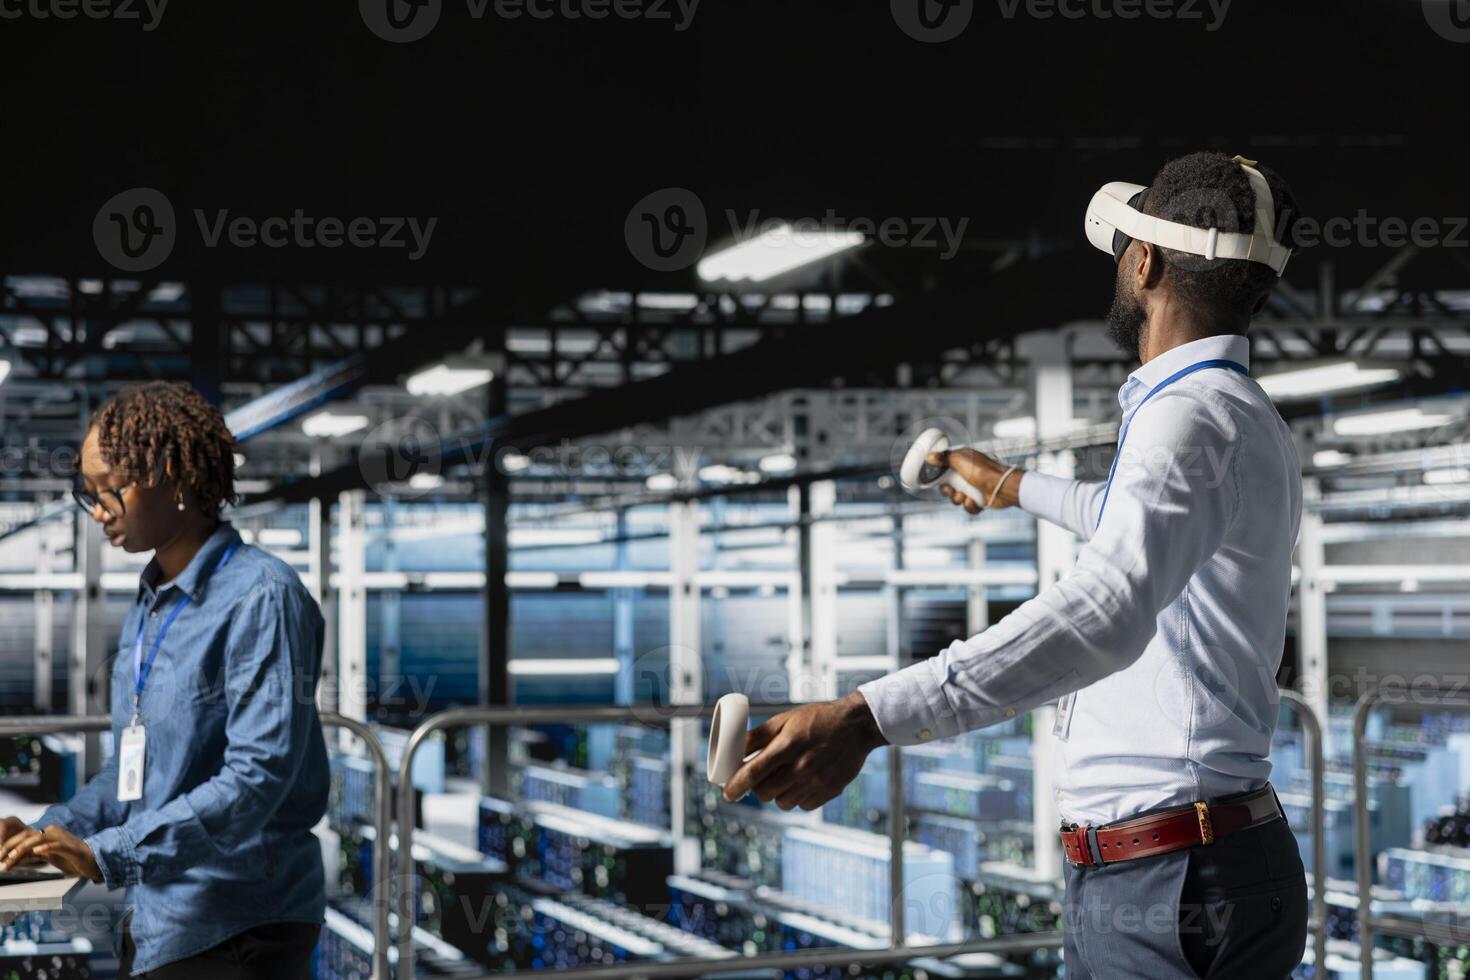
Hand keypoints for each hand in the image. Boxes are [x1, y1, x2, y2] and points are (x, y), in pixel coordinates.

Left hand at [0, 823, 101, 881]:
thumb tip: (14, 858)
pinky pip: (55, 845)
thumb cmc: (71, 858)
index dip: (8, 846)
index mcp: (46, 833)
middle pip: (26, 836)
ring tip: (10, 858)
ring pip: (36, 840)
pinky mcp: (69, 847)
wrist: (93, 859)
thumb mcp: (48, 855)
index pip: (22, 837)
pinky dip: (45, 848)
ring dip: (21, 850)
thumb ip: (33, 854)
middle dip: (9, 848)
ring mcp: (61, 838)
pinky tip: (36, 852)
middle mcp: (52, 832)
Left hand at [722, 691, 887, 810]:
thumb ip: (759, 735)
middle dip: (757, 787)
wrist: (856, 726)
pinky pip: (803, 805)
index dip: (736, 785)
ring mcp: (816, 782)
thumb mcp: (786, 719)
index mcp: (788, 745)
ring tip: (783, 777)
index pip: (754, 772)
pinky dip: (797, 797)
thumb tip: (735, 748)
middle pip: (765, 792)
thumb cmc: (818, 719)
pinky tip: (801, 782)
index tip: (727, 793)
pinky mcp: (829, 792)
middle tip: (760, 777)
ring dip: (777, 794)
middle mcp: (802, 767)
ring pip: (783, 803)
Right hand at [929, 448, 1022, 513]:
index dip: (940, 477)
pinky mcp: (980, 500)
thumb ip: (943, 458)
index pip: (945, 470)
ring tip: (965, 497)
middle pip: (949, 487)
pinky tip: (973, 502)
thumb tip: (929, 455)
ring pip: (957, 498)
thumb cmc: (984, 470)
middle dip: (949, 492)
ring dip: (958, 500)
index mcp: (963, 462)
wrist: (1003, 486)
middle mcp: (968, 475)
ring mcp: (974, 488)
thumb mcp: (960, 459)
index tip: (936, 481)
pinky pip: (968, 507)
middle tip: (952, 491)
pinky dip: (970, 506)